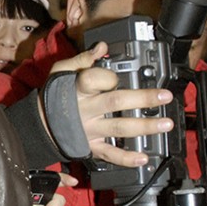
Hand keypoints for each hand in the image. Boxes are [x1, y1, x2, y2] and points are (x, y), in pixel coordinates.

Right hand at [50, 42, 172, 166]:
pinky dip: (127, 158)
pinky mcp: (91, 146)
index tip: (116, 75)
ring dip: (144, 127)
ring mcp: (90, 129)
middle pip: (115, 102)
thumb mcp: (61, 72)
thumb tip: (102, 47)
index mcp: (78, 90)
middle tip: (164, 96)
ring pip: (119, 128)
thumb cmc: (53, 96)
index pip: (93, 79)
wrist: (40, 124)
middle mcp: (86, 110)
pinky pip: (110, 154)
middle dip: (142, 99)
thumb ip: (82, 59)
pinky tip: (143, 157)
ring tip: (165, 123)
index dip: (108, 77)